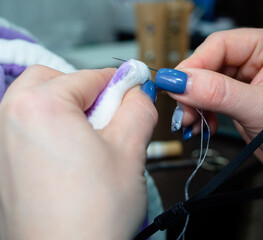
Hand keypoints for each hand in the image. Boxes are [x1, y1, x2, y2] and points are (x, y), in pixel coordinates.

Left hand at [0, 65, 157, 239]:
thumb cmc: (92, 217)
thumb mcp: (131, 150)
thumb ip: (139, 108)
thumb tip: (139, 91)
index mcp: (40, 107)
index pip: (89, 76)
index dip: (118, 82)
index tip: (133, 88)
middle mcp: (10, 120)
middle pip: (53, 81)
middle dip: (86, 91)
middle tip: (109, 114)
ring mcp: (2, 144)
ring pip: (39, 103)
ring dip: (69, 109)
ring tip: (94, 139)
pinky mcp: (4, 164)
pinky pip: (29, 128)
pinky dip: (53, 128)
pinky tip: (75, 156)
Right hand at [169, 28, 262, 174]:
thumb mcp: (260, 110)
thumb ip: (219, 94)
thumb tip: (180, 82)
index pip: (219, 45)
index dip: (194, 65)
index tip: (174, 85)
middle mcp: (254, 58)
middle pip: (207, 64)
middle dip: (191, 90)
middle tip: (181, 111)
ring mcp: (242, 78)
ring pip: (203, 83)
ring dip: (192, 104)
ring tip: (190, 123)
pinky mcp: (234, 97)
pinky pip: (206, 99)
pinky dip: (199, 113)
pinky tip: (201, 126)